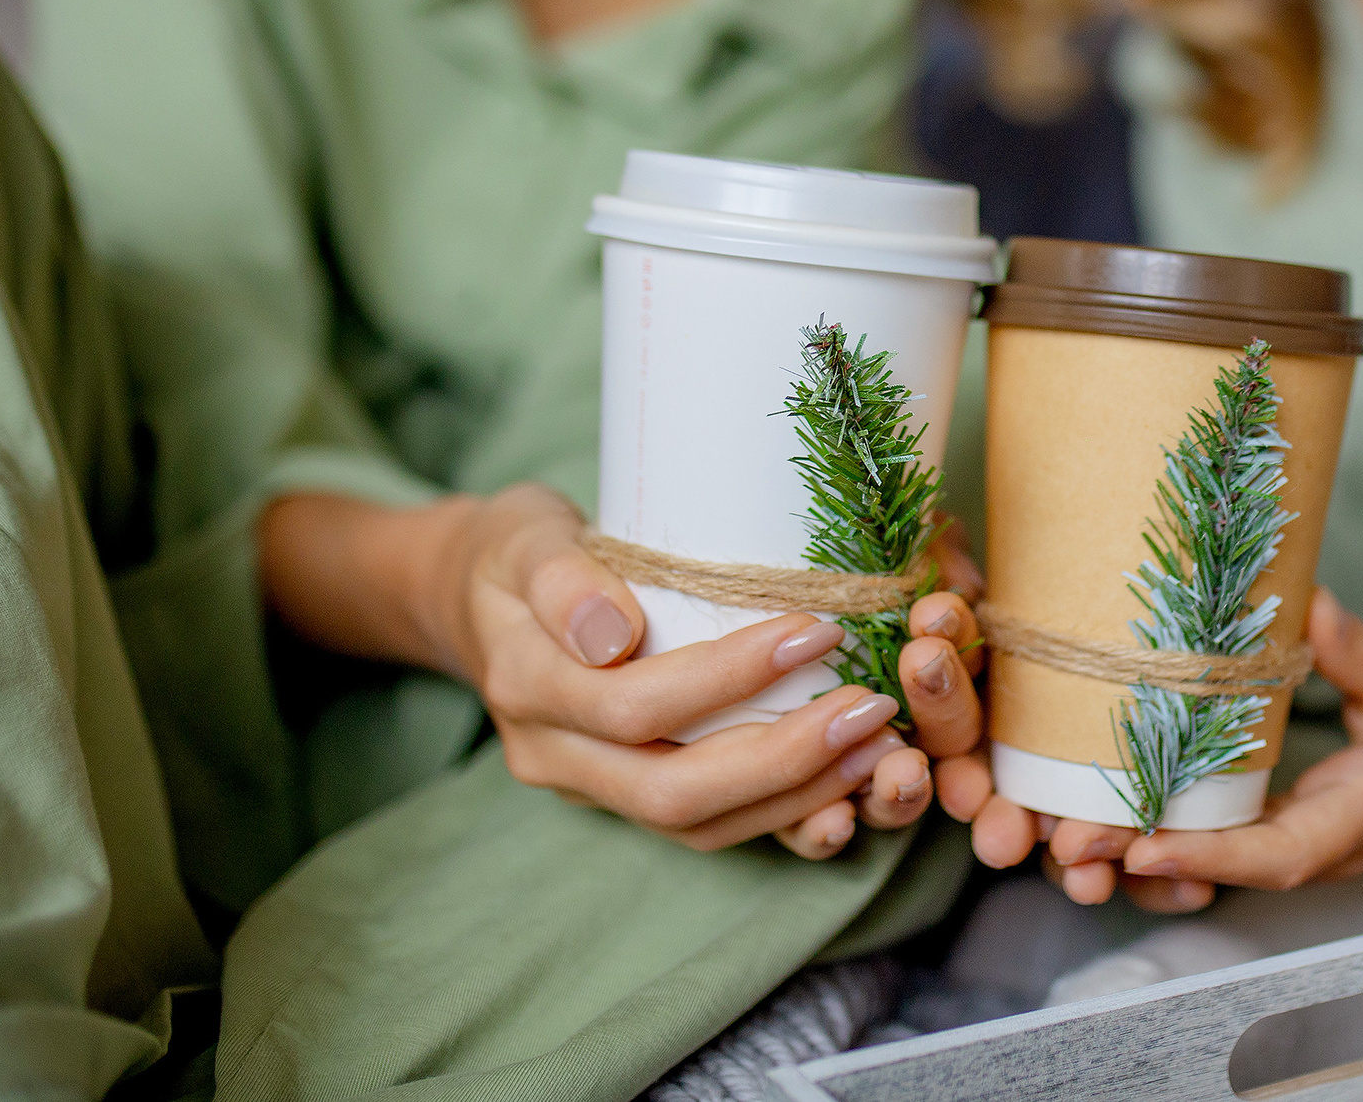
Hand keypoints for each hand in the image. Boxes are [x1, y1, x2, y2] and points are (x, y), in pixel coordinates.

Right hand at [259, 486, 984, 854]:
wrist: (481, 599)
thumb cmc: (518, 551)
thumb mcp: (523, 536)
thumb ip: (560, 577)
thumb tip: (613, 634)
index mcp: (526, 687)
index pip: (633, 706)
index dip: (727, 679)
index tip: (814, 631)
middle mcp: (556, 757)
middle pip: (674, 793)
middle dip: (783, 759)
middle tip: (872, 708)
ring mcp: (594, 789)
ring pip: (702, 827)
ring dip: (800, 796)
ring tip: (881, 745)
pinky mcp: (634, 797)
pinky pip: (714, 827)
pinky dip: (787, 812)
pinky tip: (853, 777)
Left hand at [976, 590, 1362, 906]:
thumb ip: (1359, 650)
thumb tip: (1306, 601)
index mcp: (1358, 818)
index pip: (1279, 856)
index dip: (1209, 855)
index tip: (1143, 843)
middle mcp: (1317, 843)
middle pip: (1219, 872)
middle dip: (1139, 861)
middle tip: (1061, 841)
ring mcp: (1294, 837)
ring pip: (1205, 866)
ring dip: (1131, 855)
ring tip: (1055, 834)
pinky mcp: (1277, 819)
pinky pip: (1211, 837)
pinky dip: (1154, 831)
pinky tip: (1097, 811)